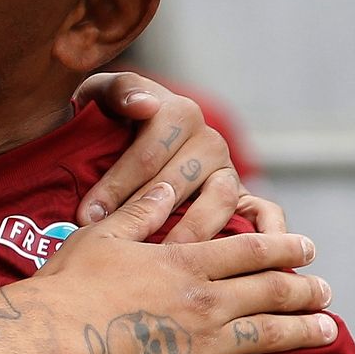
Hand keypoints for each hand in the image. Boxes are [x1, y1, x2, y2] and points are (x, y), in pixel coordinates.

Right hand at [32, 182, 332, 353]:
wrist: (51, 338)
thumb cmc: (68, 284)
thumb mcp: (102, 236)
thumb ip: (140, 212)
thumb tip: (166, 187)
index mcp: (186, 262)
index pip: (252, 251)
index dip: (285, 248)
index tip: (308, 249)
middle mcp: (205, 301)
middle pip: (271, 291)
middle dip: (304, 290)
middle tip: (326, 291)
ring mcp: (204, 345)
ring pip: (270, 335)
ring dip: (303, 332)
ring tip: (327, 330)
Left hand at [71, 72, 285, 239]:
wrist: (126, 136)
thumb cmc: (109, 120)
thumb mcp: (100, 96)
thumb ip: (118, 92)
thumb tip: (145, 104)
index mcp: (177, 112)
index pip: (148, 153)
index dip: (116, 185)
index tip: (88, 216)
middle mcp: (208, 140)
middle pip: (181, 180)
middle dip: (146, 214)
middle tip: (119, 243)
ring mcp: (227, 169)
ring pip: (221, 199)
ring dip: (195, 229)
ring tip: (167, 256)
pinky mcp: (244, 195)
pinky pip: (264, 212)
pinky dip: (266, 233)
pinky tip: (250, 261)